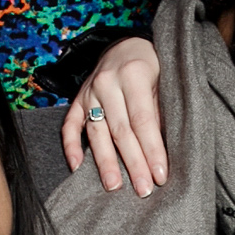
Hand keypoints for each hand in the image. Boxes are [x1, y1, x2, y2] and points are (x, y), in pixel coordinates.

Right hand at [58, 35, 168, 195]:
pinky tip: (76, 167)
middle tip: (143, 189)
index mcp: (133, 74)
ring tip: (113, 187)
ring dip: (105, 162)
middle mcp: (107, 83)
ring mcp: (89, 92)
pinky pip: (70, 125)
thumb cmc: (153, 65)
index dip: (152, 150)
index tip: (161, 175)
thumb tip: (163, 150)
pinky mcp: (77, 99)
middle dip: (133, 163)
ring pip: (97, 132)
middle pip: (120, 131)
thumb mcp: (164, 80)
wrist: (127, 44)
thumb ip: (160, 111)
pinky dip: (71, 146)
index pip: (143, 120)